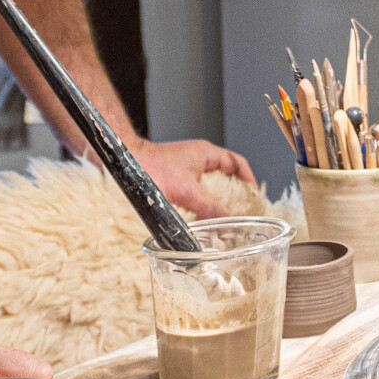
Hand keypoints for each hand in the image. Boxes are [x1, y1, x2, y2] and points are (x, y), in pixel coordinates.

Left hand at [130, 136, 255, 216]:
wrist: (123, 164)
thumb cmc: (151, 169)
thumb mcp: (187, 191)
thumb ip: (209, 209)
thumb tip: (226, 225)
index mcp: (206, 153)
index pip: (237, 163)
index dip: (248, 179)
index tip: (254, 196)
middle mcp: (197, 158)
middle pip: (226, 173)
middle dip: (235, 191)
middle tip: (243, 208)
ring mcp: (185, 166)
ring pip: (210, 183)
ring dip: (218, 197)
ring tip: (225, 215)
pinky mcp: (174, 176)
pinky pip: (196, 189)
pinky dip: (202, 201)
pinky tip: (201, 214)